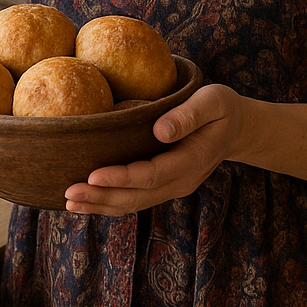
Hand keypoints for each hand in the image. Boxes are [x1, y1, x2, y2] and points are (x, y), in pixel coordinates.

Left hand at [64, 83, 244, 215]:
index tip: (93, 176)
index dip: (121, 178)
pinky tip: (87, 201)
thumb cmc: (222, 108)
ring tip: (69, 202)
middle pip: (136, 197)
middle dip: (101, 197)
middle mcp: (180, 182)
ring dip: (101, 205)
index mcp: (191, 161)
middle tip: (68, 193)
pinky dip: (110, 202)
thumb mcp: (213, 101)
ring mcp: (173, 187)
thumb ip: (188, 115)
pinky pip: (135, 199)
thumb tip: (159, 129)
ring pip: (133, 203)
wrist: (238, 128)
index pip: (151, 175)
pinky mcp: (164, 185)